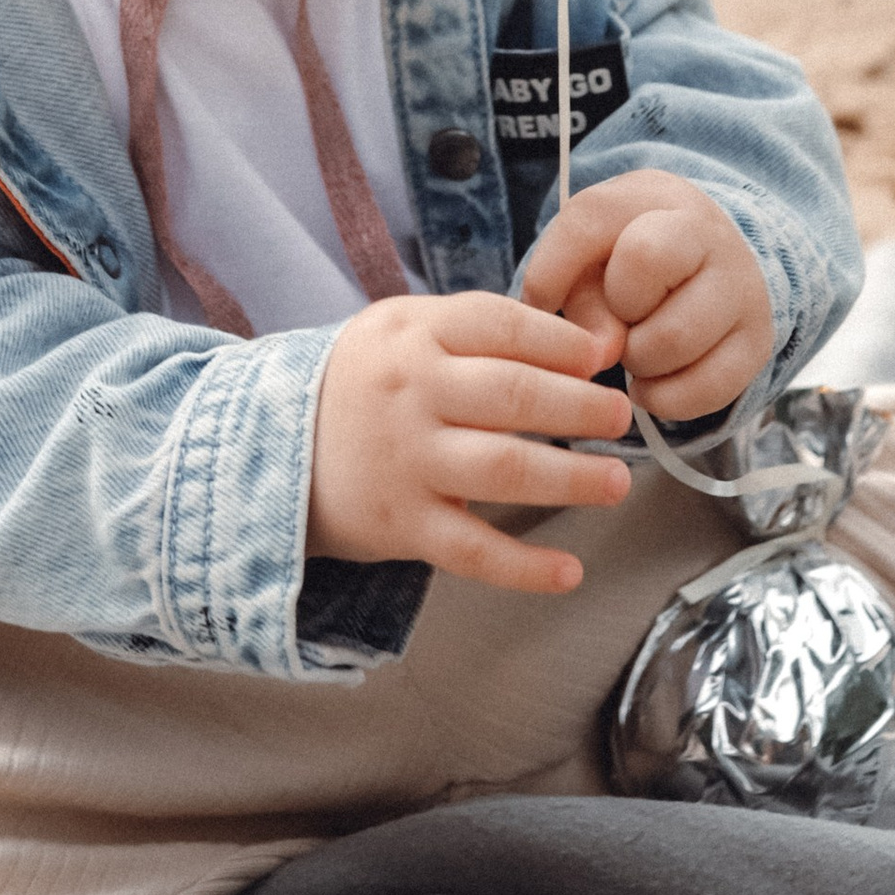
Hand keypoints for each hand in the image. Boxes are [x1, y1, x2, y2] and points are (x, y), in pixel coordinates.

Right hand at [308, 291, 631, 593]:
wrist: (272, 447)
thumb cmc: (365, 383)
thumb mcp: (404, 329)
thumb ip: (483, 329)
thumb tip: (585, 347)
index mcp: (414, 334)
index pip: (499, 324)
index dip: (560, 340)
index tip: (603, 356)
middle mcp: (410, 393)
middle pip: (511, 394)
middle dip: (579, 405)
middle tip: (622, 416)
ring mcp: (406, 461)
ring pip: (502, 468)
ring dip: (570, 477)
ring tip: (616, 483)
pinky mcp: (402, 524)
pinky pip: (473, 550)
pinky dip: (524, 567)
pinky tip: (569, 571)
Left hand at [519, 170, 772, 424]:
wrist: (714, 267)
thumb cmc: (634, 260)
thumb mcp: (593, 253)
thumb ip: (573, 288)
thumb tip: (601, 351)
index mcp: (655, 197)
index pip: (594, 217)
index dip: (554, 268)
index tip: (543, 300)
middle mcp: (709, 234)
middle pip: (644, 260)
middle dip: (613, 305)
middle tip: (618, 318)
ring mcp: (742, 287)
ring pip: (673, 338)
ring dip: (638, 361)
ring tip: (639, 349)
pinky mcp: (758, 342)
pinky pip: (704, 389)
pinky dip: (666, 398)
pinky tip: (656, 381)